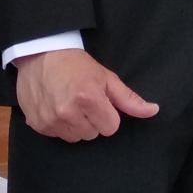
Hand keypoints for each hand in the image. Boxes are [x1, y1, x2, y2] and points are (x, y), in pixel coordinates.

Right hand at [14, 48, 159, 141]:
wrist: (41, 54)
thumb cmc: (77, 65)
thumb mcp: (106, 78)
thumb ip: (129, 99)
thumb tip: (153, 111)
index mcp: (89, 99)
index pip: (111, 127)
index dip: (108, 114)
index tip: (99, 101)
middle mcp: (68, 112)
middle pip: (93, 134)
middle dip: (92, 120)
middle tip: (83, 101)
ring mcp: (51, 120)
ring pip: (76, 138)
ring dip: (76, 125)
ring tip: (70, 104)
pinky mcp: (38, 124)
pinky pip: (58, 136)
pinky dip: (59, 125)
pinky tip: (56, 107)